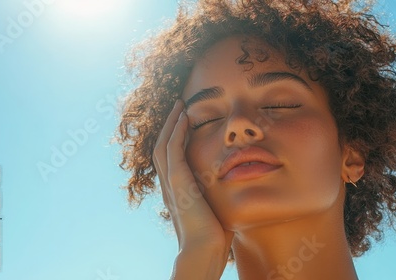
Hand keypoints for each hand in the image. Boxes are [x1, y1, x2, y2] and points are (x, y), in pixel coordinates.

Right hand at [152, 100, 233, 260]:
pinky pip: (172, 149)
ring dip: (171, 123)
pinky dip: (176, 132)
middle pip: (162, 146)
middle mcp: (169, 185)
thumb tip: (233, 188)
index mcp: (177, 191)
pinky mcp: (177, 182)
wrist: (205, 251)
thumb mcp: (215, 210)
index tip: (186, 121)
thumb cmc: (215, 236)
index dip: (175, 137)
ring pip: (163, 144)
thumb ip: (217, 196)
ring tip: (179, 106)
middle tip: (178, 106)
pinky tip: (184, 118)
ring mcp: (171, 183)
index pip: (171, 157)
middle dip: (170, 125)